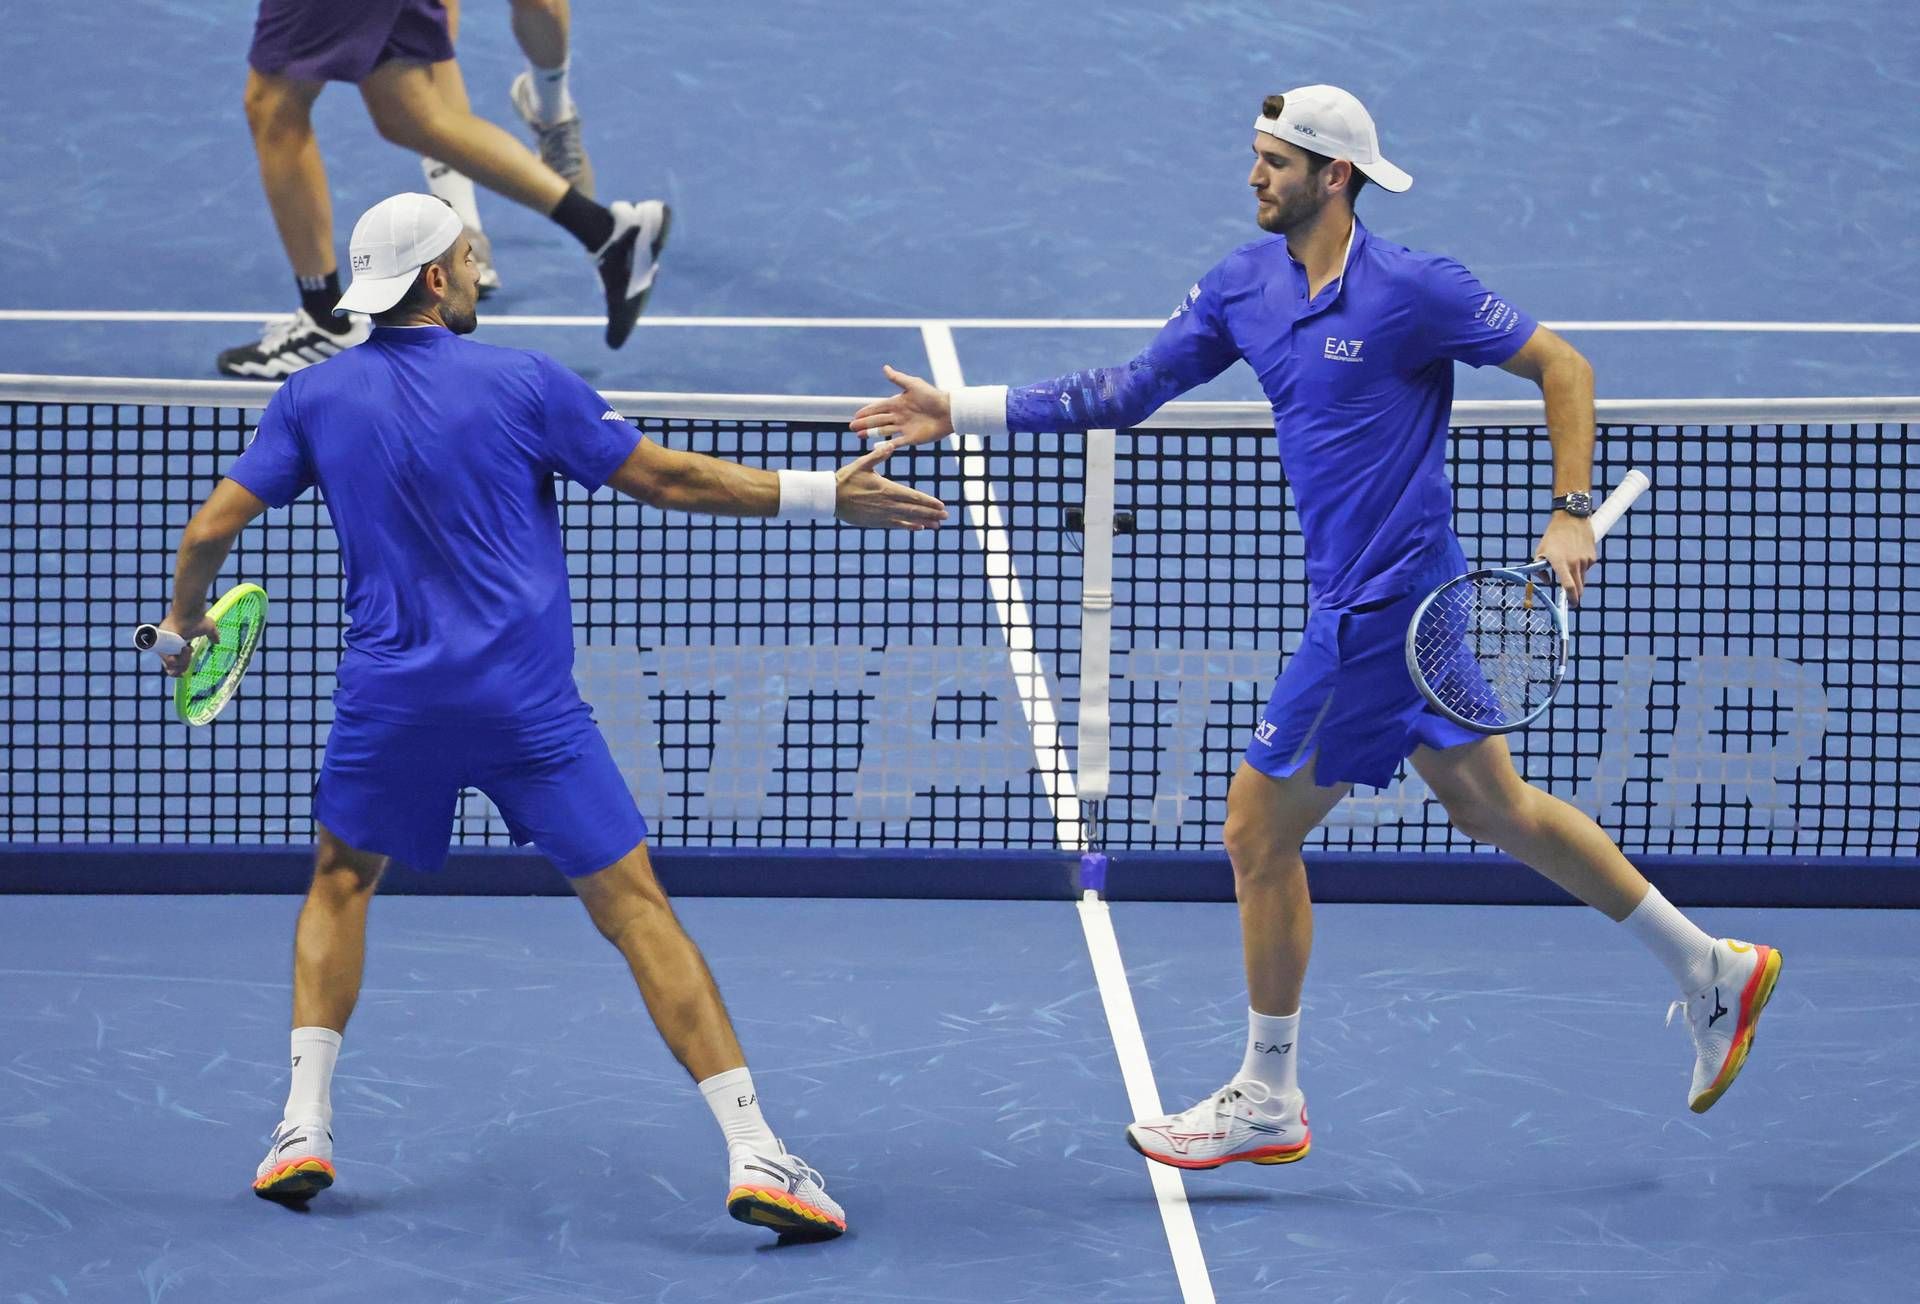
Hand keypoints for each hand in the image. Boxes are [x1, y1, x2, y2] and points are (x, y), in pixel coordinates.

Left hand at [157, 610, 216, 677]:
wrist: (188, 612)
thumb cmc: (197, 618)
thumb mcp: (208, 628)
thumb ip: (212, 636)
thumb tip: (217, 641)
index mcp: (174, 645)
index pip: (173, 664)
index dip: (180, 668)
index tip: (188, 667)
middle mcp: (167, 648)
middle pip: (171, 669)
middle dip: (183, 667)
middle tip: (191, 655)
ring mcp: (162, 648)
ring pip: (172, 666)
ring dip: (184, 660)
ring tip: (188, 648)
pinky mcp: (161, 647)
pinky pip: (170, 662)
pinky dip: (180, 658)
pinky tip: (185, 648)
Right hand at [833, 442, 949, 528]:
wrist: (830, 498)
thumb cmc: (846, 479)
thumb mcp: (862, 464)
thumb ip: (878, 455)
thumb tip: (890, 445)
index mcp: (886, 489)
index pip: (913, 497)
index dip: (928, 501)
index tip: (941, 505)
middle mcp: (887, 504)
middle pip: (914, 510)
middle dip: (931, 513)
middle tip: (945, 516)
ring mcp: (881, 515)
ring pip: (907, 520)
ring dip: (923, 522)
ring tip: (937, 525)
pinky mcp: (875, 522)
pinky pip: (895, 525)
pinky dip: (908, 527)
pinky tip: (918, 528)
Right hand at [849, 365, 953, 448]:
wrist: (949, 412)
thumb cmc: (933, 396)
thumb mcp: (914, 385)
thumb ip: (898, 379)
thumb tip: (885, 368)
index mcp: (898, 403)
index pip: (878, 408)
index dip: (866, 411)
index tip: (855, 415)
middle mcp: (899, 416)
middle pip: (878, 420)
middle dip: (864, 423)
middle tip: (851, 427)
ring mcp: (904, 428)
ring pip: (883, 431)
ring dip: (871, 433)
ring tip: (859, 436)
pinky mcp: (911, 438)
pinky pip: (896, 443)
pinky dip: (885, 445)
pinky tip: (874, 447)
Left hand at [1534, 512, 1597, 607]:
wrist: (1571, 518)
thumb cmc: (1552, 536)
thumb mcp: (1540, 551)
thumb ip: (1539, 569)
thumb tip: (1546, 582)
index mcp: (1560, 563)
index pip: (1568, 586)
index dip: (1570, 599)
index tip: (1570, 605)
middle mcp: (1574, 563)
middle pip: (1579, 588)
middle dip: (1575, 595)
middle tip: (1570, 597)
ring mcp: (1585, 560)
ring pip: (1582, 577)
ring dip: (1577, 578)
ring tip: (1568, 563)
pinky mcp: (1592, 557)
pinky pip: (1587, 568)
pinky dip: (1582, 567)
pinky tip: (1576, 555)